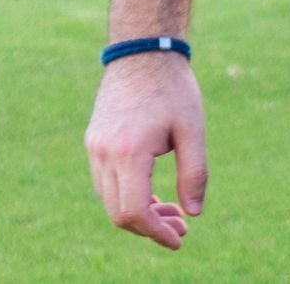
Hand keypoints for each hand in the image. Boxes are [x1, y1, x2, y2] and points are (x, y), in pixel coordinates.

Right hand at [85, 52, 207, 249]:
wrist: (144, 50)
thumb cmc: (173, 87)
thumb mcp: (192, 128)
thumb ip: (194, 172)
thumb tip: (194, 213)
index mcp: (130, 152)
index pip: (135, 211)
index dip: (156, 232)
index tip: (179, 239)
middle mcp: (105, 154)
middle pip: (120, 213)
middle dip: (150, 226)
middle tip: (181, 225)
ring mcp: (95, 148)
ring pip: (110, 200)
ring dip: (139, 212)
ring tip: (172, 210)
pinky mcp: (94, 141)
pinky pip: (106, 182)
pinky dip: (127, 195)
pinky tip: (154, 193)